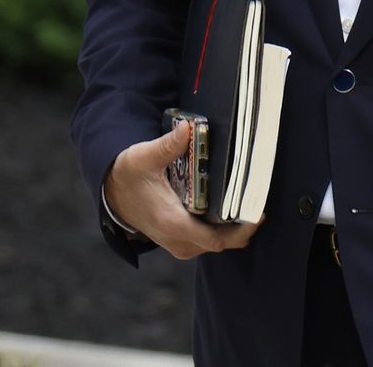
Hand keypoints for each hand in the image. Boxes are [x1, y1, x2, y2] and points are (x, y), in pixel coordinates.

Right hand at [103, 119, 260, 259]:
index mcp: (171, 222)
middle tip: (260, 203)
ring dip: (235, 229)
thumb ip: (167, 145)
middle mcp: (177, 240)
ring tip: (250, 204)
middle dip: (244, 227)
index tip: (258, 213)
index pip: (215, 239)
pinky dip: (224, 230)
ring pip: (217, 243)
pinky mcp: (180, 241)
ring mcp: (179, 243)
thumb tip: (187, 129)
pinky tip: (234, 210)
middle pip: (222, 243)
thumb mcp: (143, 157)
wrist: (112, 193)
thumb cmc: (128, 175)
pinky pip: (209, 241)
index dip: (241, 229)